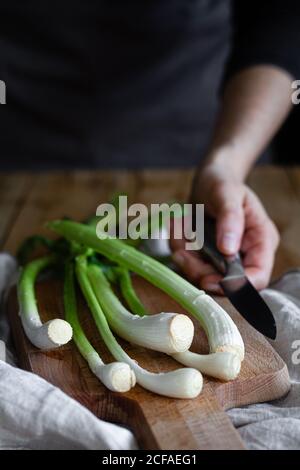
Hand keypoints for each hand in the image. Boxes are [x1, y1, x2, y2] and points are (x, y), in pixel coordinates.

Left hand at [171, 162, 278, 292]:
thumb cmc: (222, 182)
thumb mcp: (226, 194)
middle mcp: (245, 255)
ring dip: (186, 259)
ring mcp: (224, 259)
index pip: (258, 277)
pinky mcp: (206, 258)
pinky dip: (179, 249)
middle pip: (227, 284)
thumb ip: (230, 219)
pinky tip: (178, 228)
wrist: (207, 180)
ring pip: (204, 277)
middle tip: (182, 254)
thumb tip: (229, 250)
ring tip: (178, 229)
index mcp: (260, 241)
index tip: (211, 279)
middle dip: (201, 272)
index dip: (237, 284)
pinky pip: (189, 265)